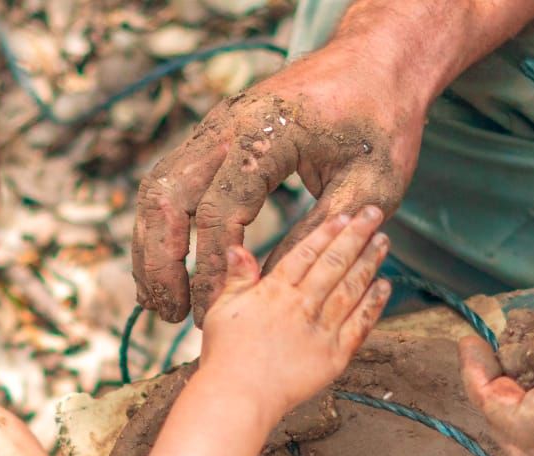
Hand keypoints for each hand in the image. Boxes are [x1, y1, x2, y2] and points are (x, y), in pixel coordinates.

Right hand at [132, 43, 423, 324]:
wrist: (377, 62)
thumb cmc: (381, 123)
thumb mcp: (370, 187)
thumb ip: (320, 236)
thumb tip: (271, 287)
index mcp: (265, 133)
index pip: (218, 210)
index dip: (211, 269)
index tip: (211, 312)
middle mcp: (227, 124)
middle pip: (165, 197)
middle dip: (160, 264)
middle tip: (171, 316)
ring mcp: (214, 126)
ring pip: (156, 189)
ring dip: (152, 248)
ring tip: (160, 302)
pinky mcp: (213, 134)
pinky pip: (169, 181)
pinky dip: (161, 227)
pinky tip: (168, 267)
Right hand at [198, 207, 391, 424]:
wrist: (238, 399)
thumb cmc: (224, 358)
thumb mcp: (221, 311)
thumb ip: (236, 279)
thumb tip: (237, 248)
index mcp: (273, 292)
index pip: (306, 253)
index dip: (327, 231)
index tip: (344, 215)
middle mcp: (301, 306)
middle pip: (334, 263)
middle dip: (357, 235)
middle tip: (374, 213)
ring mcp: (320, 331)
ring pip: (351, 288)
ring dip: (369, 263)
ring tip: (383, 242)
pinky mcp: (334, 357)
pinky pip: (360, 325)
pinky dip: (374, 304)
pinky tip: (385, 286)